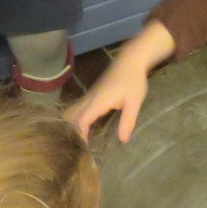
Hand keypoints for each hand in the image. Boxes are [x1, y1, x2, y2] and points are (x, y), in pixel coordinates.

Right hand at [69, 21, 174, 141]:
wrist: (131, 59)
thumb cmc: (134, 81)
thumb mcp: (134, 103)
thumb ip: (128, 121)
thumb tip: (123, 141)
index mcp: (98, 102)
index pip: (82, 121)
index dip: (80, 135)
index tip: (84, 147)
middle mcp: (90, 98)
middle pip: (73, 116)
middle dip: (72, 131)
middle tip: (78, 146)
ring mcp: (90, 94)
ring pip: (75, 110)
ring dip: (73, 123)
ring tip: (79, 139)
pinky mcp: (93, 92)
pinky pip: (80, 107)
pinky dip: (78, 117)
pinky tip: (85, 127)